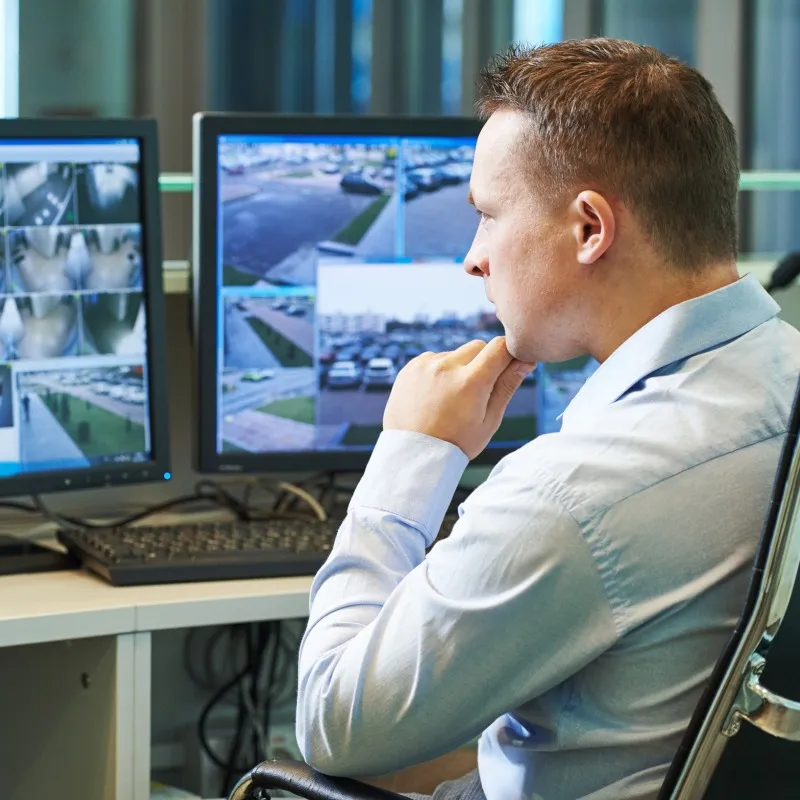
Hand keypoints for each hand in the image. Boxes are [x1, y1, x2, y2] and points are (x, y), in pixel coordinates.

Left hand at [383, 336, 535, 459]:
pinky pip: (434, 359)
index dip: (508, 355)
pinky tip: (435, 396)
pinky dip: (439, 371)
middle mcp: (446, 367)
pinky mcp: (410, 368)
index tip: (508, 367)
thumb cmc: (456, 442)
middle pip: (478, 347)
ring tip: (452, 398)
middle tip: (477, 391)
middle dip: (484, 362)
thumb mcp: (489, 420)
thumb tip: (526, 361)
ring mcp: (425, 365)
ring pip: (455, 353)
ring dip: (459, 367)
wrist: (414, 454)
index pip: (499, 347)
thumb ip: (507, 386)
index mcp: (470, 382)